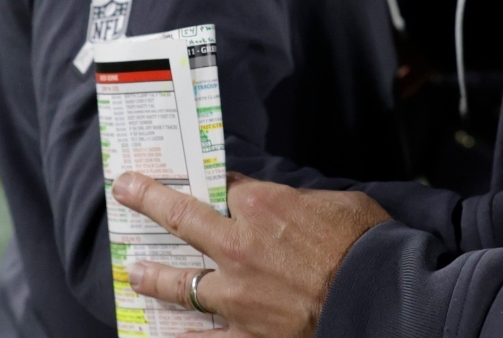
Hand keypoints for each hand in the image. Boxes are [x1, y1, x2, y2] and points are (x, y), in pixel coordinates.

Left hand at [114, 171, 388, 337]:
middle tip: (123, 189)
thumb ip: (302, 202)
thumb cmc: (366, 244)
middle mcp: (239, 245)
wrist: (379, 297)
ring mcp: (237, 293)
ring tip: (133, 271)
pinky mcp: (246, 333)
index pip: (224, 187)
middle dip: (148, 199)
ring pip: (180, 281)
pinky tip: (165, 336)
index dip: (213, 183)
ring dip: (153, 274)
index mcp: (262, 205)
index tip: (201, 180)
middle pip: (182, 217)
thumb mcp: (337, 202)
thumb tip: (291, 206)